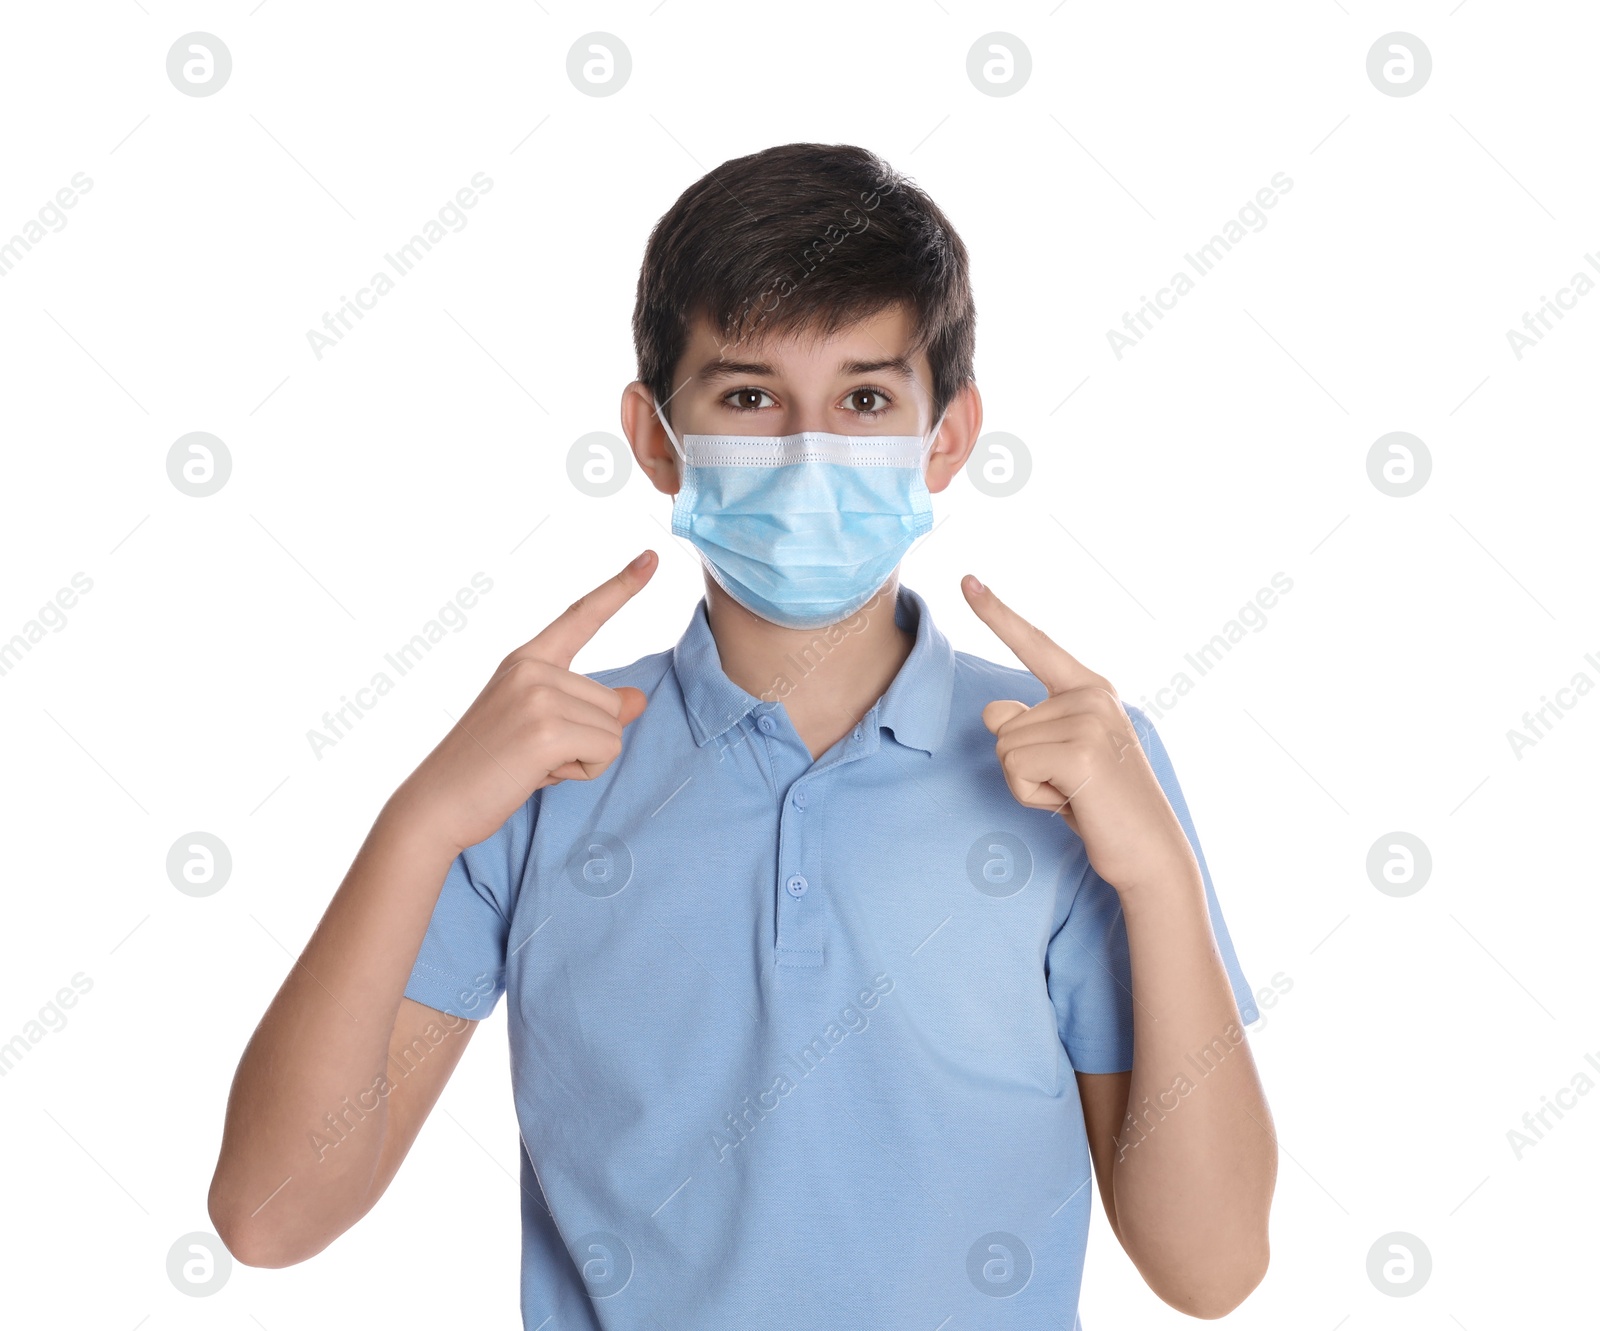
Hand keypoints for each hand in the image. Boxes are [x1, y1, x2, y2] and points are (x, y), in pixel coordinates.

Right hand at [393, 552, 656, 854]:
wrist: (435, 805)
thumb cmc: (487, 770)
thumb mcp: (541, 729)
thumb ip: (588, 709)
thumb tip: (637, 699)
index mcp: (525, 660)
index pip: (582, 616)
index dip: (622, 587)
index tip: (652, 557)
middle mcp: (532, 668)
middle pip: (612, 701)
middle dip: (587, 740)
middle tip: (534, 755)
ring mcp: (538, 694)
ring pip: (613, 728)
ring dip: (584, 758)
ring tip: (532, 764)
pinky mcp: (547, 729)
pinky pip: (607, 750)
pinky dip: (584, 772)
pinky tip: (539, 774)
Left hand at [962, 574, 1197, 896]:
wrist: (1150, 852)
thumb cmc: (1100, 805)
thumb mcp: (1059, 756)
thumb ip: (1028, 726)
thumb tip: (996, 711)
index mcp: (1089, 688)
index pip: (1034, 644)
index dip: (996, 613)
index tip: (966, 579)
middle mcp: (1091, 695)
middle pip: (1003, 723)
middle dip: (1023, 766)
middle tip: (1071, 786)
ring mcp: (1088, 719)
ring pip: (1004, 748)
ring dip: (1028, 784)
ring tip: (1075, 794)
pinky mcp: (1081, 751)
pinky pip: (1014, 769)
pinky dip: (1031, 796)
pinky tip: (1072, 803)